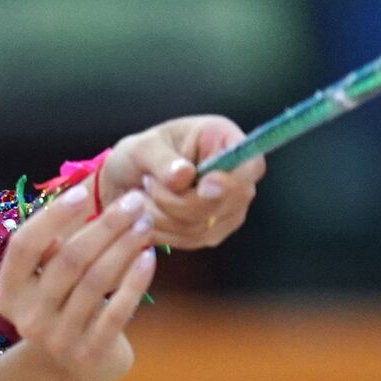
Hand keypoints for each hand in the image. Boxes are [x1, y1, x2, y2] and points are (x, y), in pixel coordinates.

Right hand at [0, 184, 157, 380]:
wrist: (65, 375)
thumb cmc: (58, 312)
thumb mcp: (42, 285)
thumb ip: (50, 251)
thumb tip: (76, 201)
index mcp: (8, 295)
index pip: (24, 247)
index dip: (51, 217)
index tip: (83, 192)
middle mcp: (28, 318)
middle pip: (68, 259)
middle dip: (105, 225)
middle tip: (134, 202)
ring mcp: (59, 339)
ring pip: (96, 281)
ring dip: (125, 247)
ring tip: (145, 224)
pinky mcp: (90, 353)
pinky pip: (118, 310)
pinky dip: (135, 280)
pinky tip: (149, 257)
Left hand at [97, 115, 264, 249]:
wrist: (128, 183)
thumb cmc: (139, 155)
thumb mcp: (141, 148)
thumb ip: (162, 160)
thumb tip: (185, 175)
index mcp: (224, 140)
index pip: (251, 164)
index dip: (233, 180)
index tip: (202, 185)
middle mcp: (235, 176)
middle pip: (228, 201)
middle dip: (179, 200)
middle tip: (149, 184)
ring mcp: (229, 207)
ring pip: (205, 225)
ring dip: (165, 216)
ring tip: (145, 196)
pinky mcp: (214, 231)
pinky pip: (193, 240)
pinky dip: (165, 231)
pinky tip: (149, 214)